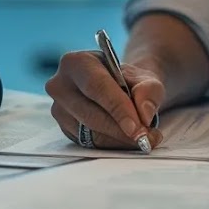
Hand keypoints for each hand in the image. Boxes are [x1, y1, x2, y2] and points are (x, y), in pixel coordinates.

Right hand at [45, 50, 163, 150]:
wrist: (118, 88)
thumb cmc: (128, 80)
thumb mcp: (145, 78)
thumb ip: (149, 90)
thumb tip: (144, 114)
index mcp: (76, 62)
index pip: (97, 87)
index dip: (118, 109)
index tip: (139, 127)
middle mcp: (60, 85)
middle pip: (91, 114)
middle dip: (122, 130)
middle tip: (148, 138)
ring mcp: (59, 110)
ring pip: (90, 133)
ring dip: (121, 140)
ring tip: (146, 138)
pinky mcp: (65, 129)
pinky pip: (90, 144)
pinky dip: (114, 145)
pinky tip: (129, 140)